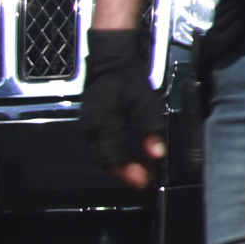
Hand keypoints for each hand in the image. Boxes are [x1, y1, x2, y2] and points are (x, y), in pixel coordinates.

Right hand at [82, 27, 160, 189]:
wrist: (111, 62)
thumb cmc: (128, 81)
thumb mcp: (145, 103)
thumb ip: (150, 129)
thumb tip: (156, 154)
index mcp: (103, 123)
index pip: (113, 156)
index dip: (129, 171)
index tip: (144, 181)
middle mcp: (91, 128)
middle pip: (104, 160)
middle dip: (123, 173)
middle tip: (142, 180)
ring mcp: (88, 127)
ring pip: (100, 156)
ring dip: (118, 167)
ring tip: (137, 173)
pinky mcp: (90, 125)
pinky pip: (99, 147)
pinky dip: (113, 156)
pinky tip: (127, 159)